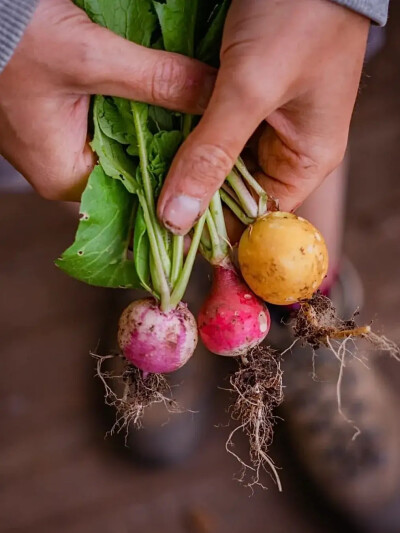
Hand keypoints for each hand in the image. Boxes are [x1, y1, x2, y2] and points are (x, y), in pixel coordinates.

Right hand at [0, 0, 214, 199]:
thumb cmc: (10, 38)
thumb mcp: (89, 58)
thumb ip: (154, 79)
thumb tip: (212, 94)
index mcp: (63, 175)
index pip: (134, 197)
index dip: (174, 182)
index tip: (210, 172)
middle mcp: (63, 166)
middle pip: (131, 171)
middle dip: (169, 151)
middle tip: (209, 140)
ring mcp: (61, 142)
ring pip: (123, 145)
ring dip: (154, 127)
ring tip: (194, 118)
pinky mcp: (63, 117)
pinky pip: (110, 124)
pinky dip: (135, 110)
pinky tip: (162, 98)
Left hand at [158, 0, 368, 234]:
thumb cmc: (297, 15)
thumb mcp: (249, 90)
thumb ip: (212, 155)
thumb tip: (177, 220)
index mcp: (306, 160)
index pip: (260, 219)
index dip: (218, 232)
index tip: (172, 239)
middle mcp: (287, 149)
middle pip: (235, 194)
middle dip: (195, 199)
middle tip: (148, 209)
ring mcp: (266, 125)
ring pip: (220, 164)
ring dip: (187, 168)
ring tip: (146, 181)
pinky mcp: (245, 101)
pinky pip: (213, 133)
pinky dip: (188, 138)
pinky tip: (158, 144)